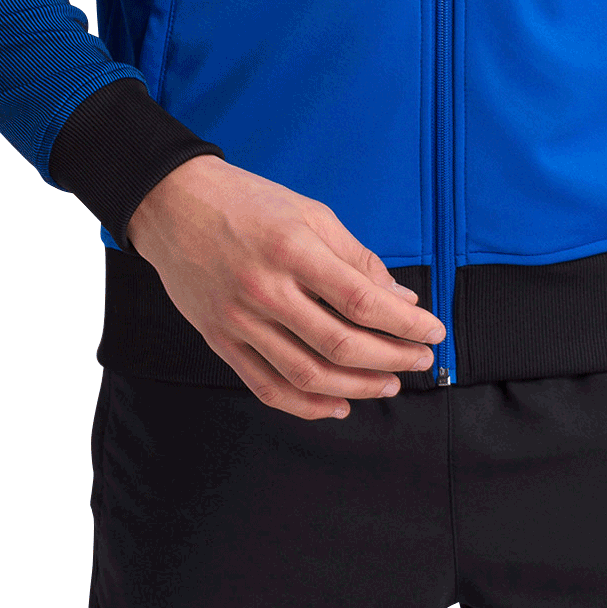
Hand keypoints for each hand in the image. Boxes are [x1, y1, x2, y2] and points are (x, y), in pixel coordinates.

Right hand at [124, 153, 446, 420]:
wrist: (174, 204)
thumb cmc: (247, 202)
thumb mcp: (310, 212)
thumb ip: (356, 257)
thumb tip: (400, 298)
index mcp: (292, 248)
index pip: (362, 301)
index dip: (405, 324)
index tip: (432, 331)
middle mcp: (265, 289)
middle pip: (340, 343)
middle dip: (392, 358)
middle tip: (420, 360)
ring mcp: (239, 321)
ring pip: (308, 374)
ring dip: (357, 387)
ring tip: (389, 384)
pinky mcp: (221, 341)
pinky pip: (268, 387)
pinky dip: (307, 405)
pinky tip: (338, 405)